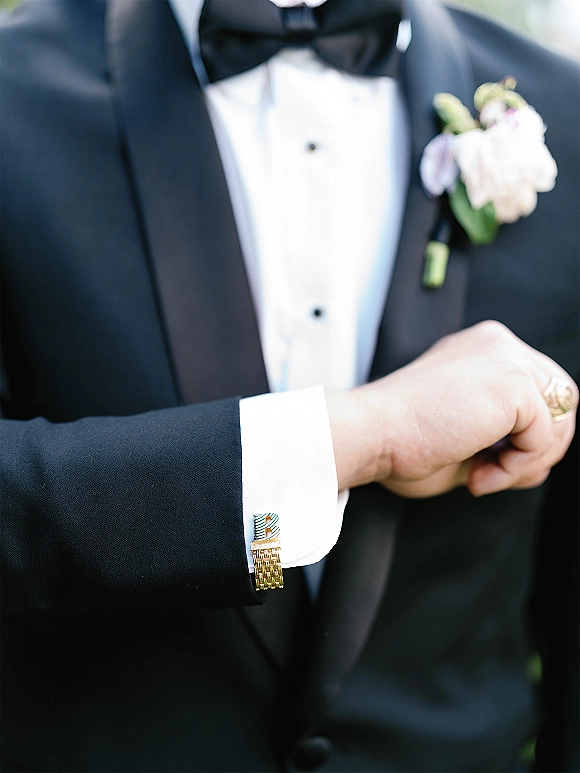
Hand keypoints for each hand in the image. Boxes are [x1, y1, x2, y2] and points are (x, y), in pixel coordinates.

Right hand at [326, 321, 576, 497]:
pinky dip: (515, 468)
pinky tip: (477, 474)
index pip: (538, 389)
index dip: (526, 436)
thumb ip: (503, 433)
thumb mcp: (464, 430)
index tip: (487, 464)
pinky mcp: (514, 383)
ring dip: (526, 462)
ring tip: (481, 477)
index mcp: (481, 349)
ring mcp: (508, 358)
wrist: (371, 433)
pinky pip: (543, 439)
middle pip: (561, 400)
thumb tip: (542, 459)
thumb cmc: (399, 439)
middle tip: (494, 475)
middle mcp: (498, 344)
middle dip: (538, 449)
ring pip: (561, 420)